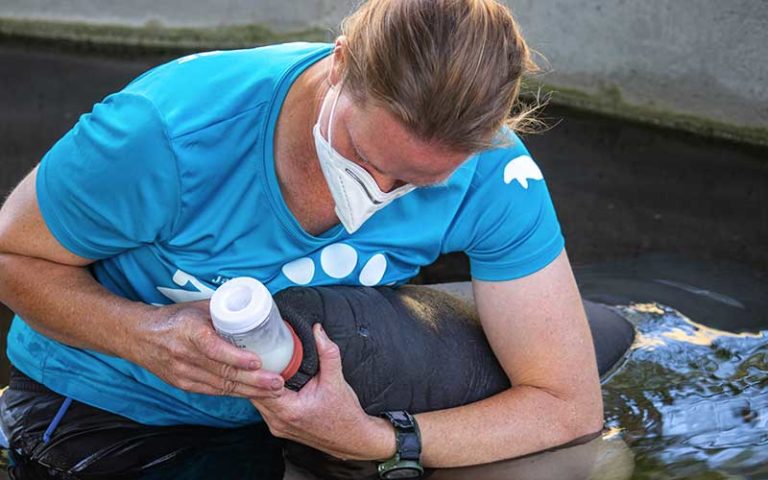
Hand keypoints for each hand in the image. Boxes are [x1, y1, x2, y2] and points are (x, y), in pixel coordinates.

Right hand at [129, 300, 285, 397]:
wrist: (139, 336)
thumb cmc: (173, 318)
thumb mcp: (197, 308)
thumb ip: (224, 311)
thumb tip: (254, 310)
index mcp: (189, 332)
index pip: (214, 349)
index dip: (237, 358)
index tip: (258, 361)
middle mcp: (185, 355)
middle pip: (223, 373)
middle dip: (254, 381)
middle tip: (277, 382)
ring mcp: (183, 373)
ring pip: (222, 386)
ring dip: (250, 391)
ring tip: (273, 391)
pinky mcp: (183, 384)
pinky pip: (214, 391)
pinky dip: (235, 393)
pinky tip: (253, 393)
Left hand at [251, 323, 395, 460]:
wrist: (353, 439)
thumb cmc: (345, 415)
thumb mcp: (337, 380)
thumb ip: (327, 353)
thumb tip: (318, 331)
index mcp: (288, 411)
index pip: (260, 386)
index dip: (258, 368)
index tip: (260, 351)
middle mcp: (278, 422)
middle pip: (254, 393)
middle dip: (255, 374)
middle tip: (259, 353)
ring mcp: (277, 427)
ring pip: (257, 401)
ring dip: (259, 384)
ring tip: (265, 364)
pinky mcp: (280, 427)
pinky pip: (265, 407)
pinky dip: (266, 394)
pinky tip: (272, 381)